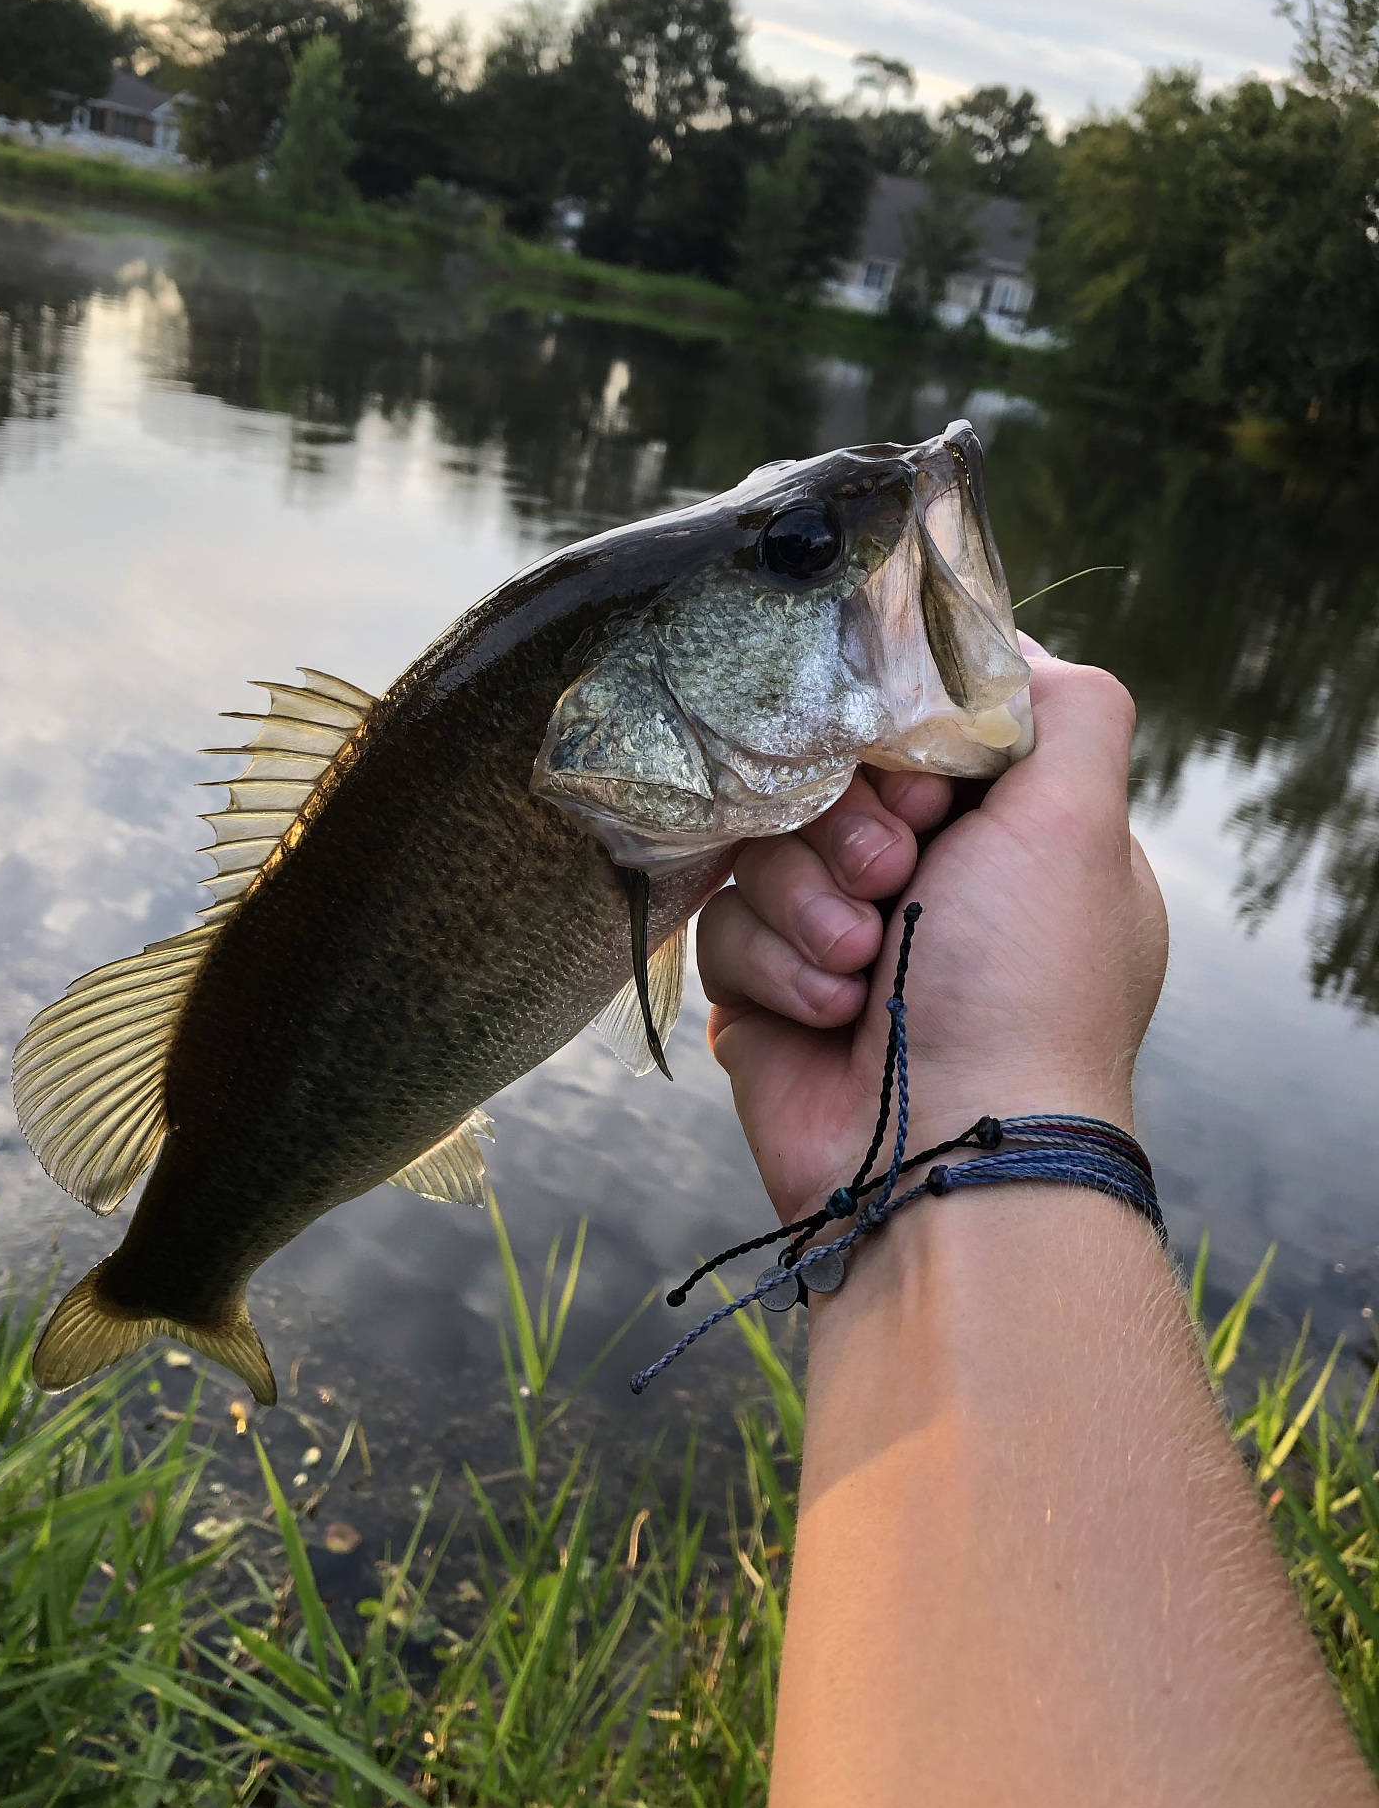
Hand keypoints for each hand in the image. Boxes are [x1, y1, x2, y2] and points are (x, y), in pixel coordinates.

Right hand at [696, 644, 1167, 1223]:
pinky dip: (774, 967)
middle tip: (895, 877)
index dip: (908, 749)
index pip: (920, 733)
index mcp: (1008, 840)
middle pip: (830, 780)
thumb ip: (1071, 708)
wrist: (943, 1160)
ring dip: (810, 904)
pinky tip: (827, 1013)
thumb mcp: (1082, 824)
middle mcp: (928, 884)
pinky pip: (725, 924)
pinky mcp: (768, 993)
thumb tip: (999, 648)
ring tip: (861, 963)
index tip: (931, 793)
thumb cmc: (1025, 985)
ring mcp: (842, 940)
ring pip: (765, 847)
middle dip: (854, 830)